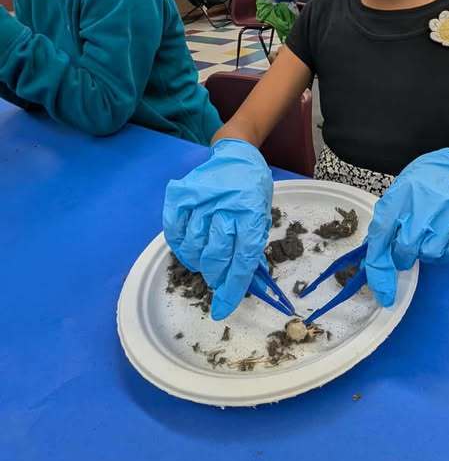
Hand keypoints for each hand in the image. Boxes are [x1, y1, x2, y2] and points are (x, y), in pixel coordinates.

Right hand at [163, 139, 272, 319]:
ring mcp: (201, 199)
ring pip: (193, 245)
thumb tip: (245, 280)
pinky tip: (188, 247)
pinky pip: (174, 230)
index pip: (242, 258)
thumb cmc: (252, 188)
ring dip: (197, 262)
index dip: (232, 286)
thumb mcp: (262, 214)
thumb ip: (252, 244)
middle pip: (216, 254)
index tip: (223, 307)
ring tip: (203, 261)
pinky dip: (179, 245)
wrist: (236, 153)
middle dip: (215, 275)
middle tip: (216, 278)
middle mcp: (225, 206)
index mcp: (251, 212)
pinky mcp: (181, 194)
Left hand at [363, 148, 448, 305]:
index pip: (381, 240)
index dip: (379, 271)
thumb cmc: (419, 189)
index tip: (383, 295)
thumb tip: (366, 266)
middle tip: (414, 239)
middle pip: (406, 251)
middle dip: (405, 255)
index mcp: (397, 200)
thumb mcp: (395, 199)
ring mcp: (447, 212)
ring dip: (430, 249)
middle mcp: (421, 205)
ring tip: (433, 229)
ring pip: (431, 254)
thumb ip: (382, 229)